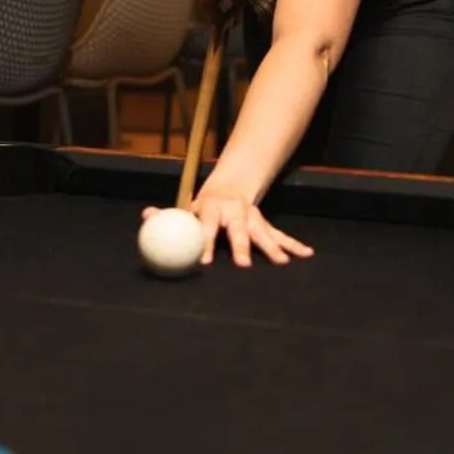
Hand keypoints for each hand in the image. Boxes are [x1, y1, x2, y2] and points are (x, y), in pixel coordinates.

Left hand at [146, 180, 313, 268]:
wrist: (230, 187)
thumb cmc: (203, 206)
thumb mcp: (185, 207)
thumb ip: (166, 214)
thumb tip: (146, 215)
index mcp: (212, 209)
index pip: (206, 227)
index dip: (204, 243)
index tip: (202, 263)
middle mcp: (235, 212)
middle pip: (239, 231)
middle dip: (242, 247)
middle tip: (244, 266)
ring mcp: (253, 218)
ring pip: (263, 233)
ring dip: (273, 248)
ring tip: (282, 263)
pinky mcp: (265, 224)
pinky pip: (280, 235)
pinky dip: (293, 244)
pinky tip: (306, 253)